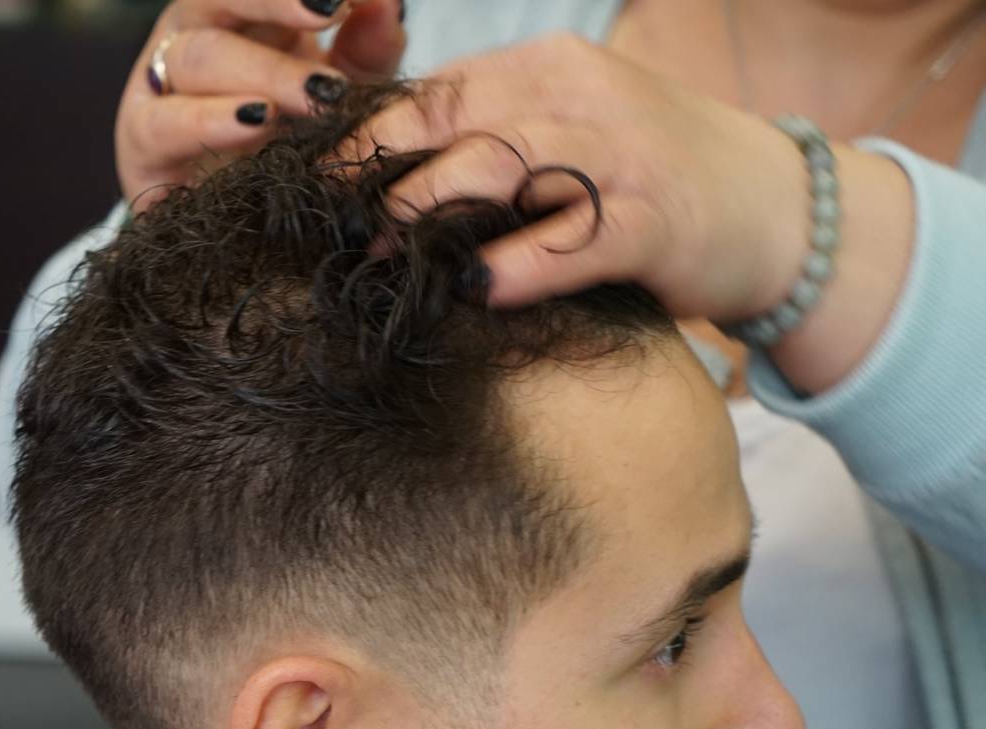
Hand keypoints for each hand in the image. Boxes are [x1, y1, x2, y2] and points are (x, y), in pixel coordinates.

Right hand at [118, 0, 405, 211]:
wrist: (231, 232)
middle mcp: (194, 33)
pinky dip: (209, 119)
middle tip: (335, 15)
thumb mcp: (338, 93)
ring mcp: (161, 84)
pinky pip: (165, 122)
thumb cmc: (284, 147)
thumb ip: (365, 50)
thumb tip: (389, 6)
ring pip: (198, 56)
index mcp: (241, 13)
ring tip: (315, 95)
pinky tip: (256, 120)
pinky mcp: (141, 140)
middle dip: (281, 5)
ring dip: (261, 73)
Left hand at [362, 33, 914, 393]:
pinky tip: (476, 288)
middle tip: (339, 222)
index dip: (375, 134)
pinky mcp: (655, 222)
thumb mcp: (574, 128)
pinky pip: (573, 238)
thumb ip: (498, 135)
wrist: (781, 209)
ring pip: (504, 165)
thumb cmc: (654, 175)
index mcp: (555, 66)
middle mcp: (585, 97)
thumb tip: (391, 173)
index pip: (444, 89)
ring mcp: (623, 157)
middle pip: (460, 120)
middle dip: (389, 172)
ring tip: (384, 252)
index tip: (321, 177)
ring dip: (432, 210)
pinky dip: (519, 264)